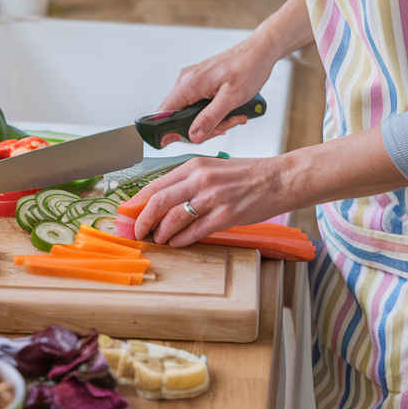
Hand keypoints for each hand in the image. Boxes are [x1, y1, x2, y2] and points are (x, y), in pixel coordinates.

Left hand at [127, 154, 282, 245]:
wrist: (278, 179)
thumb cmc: (246, 175)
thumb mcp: (212, 168)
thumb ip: (188, 180)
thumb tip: (162, 198)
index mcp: (194, 165)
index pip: (156, 184)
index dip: (138, 201)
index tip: (128, 213)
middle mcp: (200, 179)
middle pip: (158, 202)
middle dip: (142, 220)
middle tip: (136, 231)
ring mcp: (212, 198)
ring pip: (173, 219)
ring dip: (160, 233)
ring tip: (157, 239)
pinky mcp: (225, 216)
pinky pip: (194, 232)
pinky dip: (181, 240)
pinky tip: (176, 243)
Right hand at [157, 34, 274, 144]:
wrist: (259, 51)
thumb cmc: (249, 68)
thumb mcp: (231, 98)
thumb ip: (210, 118)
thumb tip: (193, 136)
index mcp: (188, 84)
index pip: (163, 113)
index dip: (169, 131)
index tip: (188, 140)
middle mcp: (186, 81)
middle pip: (179, 116)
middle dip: (201, 127)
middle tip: (225, 126)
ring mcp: (192, 81)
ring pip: (190, 112)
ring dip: (210, 120)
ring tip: (234, 116)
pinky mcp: (200, 82)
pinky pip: (198, 104)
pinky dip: (211, 112)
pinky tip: (229, 111)